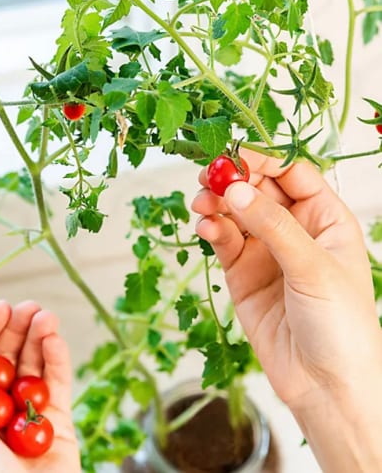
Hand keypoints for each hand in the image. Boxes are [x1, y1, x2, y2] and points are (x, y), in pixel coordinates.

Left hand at [0, 300, 80, 472]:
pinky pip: (57, 385)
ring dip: (39, 338)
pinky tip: (55, 338)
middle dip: (16, 328)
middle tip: (28, 305)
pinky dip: (58, 360)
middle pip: (5, 355)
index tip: (0, 306)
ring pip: (33, 365)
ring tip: (45, 316)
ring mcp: (26, 413)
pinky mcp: (57, 423)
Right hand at [191, 150, 381, 408]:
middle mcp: (295, 231)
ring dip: (215, 204)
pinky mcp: (241, 275)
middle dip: (231, 180)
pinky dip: (210, 231)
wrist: (325, 385)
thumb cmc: (341, 325)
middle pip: (258, 189)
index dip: (263, 161)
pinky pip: (222, 242)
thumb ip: (272, 225)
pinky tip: (204, 229)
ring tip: (200, 205)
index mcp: (326, 220)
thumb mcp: (312, 268)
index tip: (232, 156)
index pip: (293, 174)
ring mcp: (266, 253)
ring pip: (234, 213)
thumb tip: (234, 188)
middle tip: (206, 178)